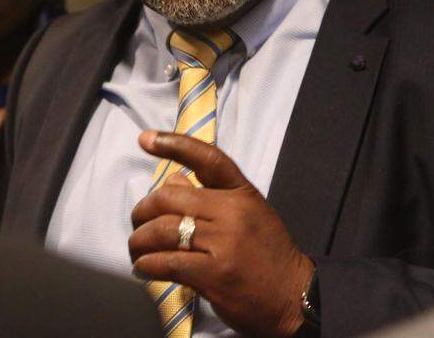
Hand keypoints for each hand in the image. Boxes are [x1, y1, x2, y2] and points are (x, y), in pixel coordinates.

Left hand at [129, 131, 314, 337]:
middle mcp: (233, 213)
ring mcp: (224, 243)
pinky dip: (148, 265)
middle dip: (143, 211)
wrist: (296, 296)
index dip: (174, 144)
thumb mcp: (249, 215)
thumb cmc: (268, 255)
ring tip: (137, 249)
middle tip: (137, 223)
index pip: (207, 158)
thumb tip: (171, 181)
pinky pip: (167, 262)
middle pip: (170, 198)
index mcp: (242, 193)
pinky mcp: (214, 274)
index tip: (146, 139)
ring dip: (140, 241)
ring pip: (163, 231)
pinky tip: (145, 268)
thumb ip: (211, 197)